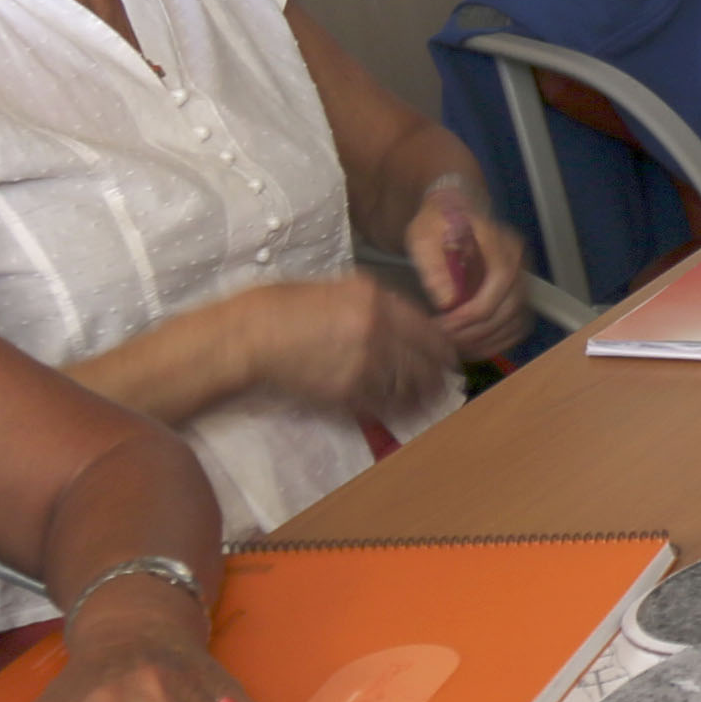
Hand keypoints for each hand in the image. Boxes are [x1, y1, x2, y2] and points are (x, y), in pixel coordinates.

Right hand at [253, 270, 460, 426]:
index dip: (444, 348)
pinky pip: (384, 404)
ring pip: (410, 385)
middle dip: (439, 375)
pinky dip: (396, 410)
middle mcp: (379, 329)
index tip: (448, 358)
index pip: (429, 328)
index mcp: (377, 298)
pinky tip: (401, 412)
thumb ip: (376, 304)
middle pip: (428, 360)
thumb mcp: (339, 289)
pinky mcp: (347, 391)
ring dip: (422, 396)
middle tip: (444, 385)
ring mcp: (365, 362)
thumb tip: (405, 321)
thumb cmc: (286, 307)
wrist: (252, 335)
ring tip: (428, 402)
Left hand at [408, 176, 536, 365]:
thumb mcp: (423, 237)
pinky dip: (497, 342)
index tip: (445, 324)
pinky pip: (517, 326)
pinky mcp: (518, 293)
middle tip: (446, 340)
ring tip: (456, 346)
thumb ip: (433, 266)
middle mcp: (518, 260)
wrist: (452, 213)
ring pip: (517, 321)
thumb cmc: (436, 224)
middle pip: (511, 306)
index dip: (475, 310)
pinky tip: (471, 346)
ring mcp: (522, 278)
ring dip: (488, 341)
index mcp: (499, 242)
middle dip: (478, 331)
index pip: (501, 280)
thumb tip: (447, 302)